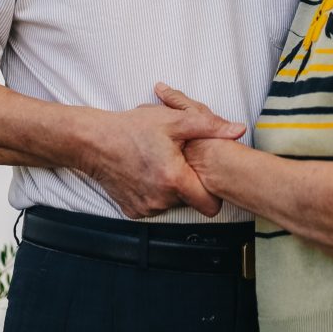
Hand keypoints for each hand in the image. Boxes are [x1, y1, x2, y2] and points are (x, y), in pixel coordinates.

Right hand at [83, 96, 244, 218]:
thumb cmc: (132, 128)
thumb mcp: (174, 120)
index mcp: (174, 180)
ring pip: (172, 204)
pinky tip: (147, 173)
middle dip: (189, 184)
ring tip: (161, 164)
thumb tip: (238, 130)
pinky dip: (154, 193)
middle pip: (190, 201)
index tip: (209, 180)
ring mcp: (145, 208)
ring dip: (171, 188)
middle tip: (179, 161)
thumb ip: (210, 126)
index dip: (214, 193)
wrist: (94, 142)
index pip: (211, 205)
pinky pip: (154, 206)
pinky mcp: (132, 211)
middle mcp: (160, 200)